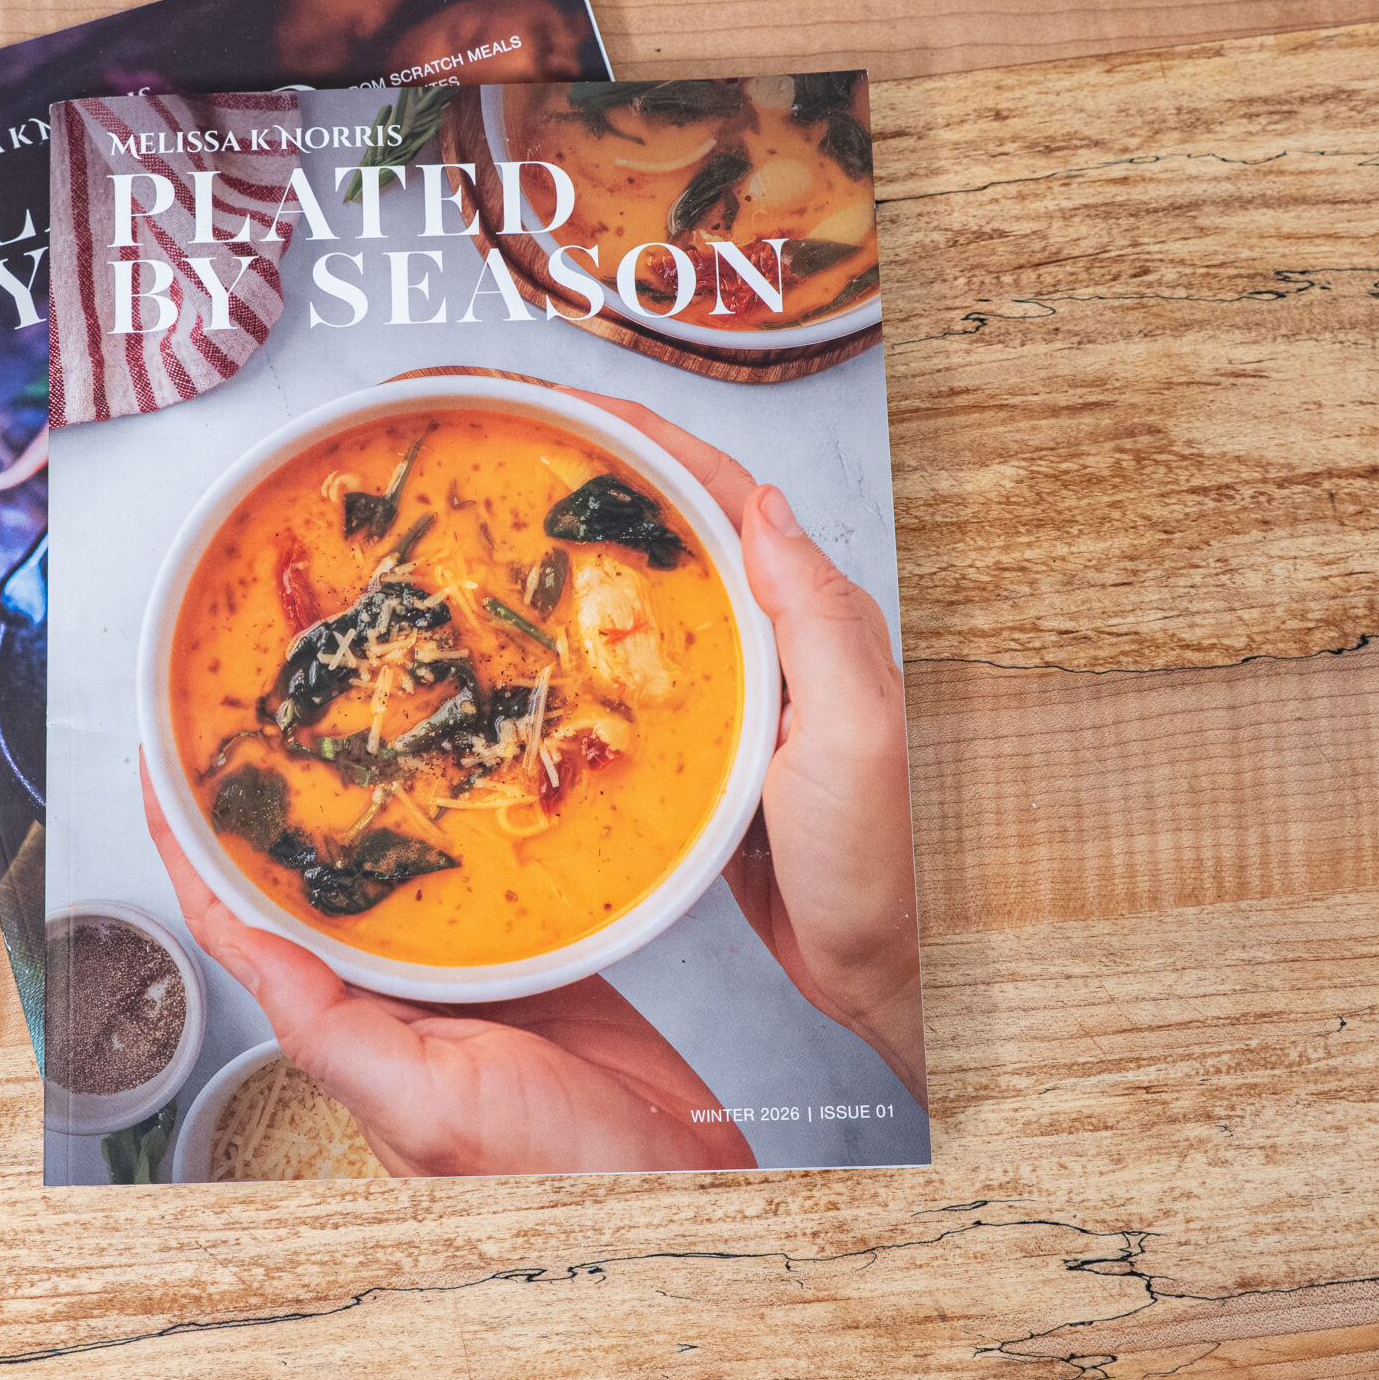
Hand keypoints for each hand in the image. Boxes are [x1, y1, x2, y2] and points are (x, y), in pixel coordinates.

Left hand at [142, 765, 755, 1176]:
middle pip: (311, 879)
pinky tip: (468, 775)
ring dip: (374, 800)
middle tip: (257, 707)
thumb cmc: (554, 1178)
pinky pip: (489, 877)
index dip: (193, 848)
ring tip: (352, 714)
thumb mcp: (426, 1108)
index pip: (240, 925)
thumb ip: (335, 1034)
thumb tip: (254, 952)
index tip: (164, 768)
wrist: (681, 1193)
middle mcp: (392, 998)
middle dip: (279, 800)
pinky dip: (473, 824)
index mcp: (346, 1029)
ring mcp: (461, 976)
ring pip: (398, 867)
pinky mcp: (534, 958)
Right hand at [557, 389, 927, 1104]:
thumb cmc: (891, 864)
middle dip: (585, 479)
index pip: (716, 493)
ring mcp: (735, 700)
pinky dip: (573, 660)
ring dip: (569, 563)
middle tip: (493, 454)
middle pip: (667, 532)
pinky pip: (628, 690)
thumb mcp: (858, 731)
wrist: (896, 975)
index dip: (636, 436)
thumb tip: (766, 502)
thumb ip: (817, 619)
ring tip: (482, 537)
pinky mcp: (704, 760)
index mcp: (810, 618)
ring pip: (639, 605)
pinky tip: (520, 666)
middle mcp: (772, 643)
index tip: (552, 403)